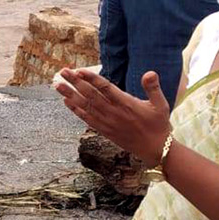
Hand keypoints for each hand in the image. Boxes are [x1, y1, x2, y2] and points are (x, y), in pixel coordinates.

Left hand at [55, 69, 171, 163]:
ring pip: (85, 106)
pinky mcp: (104, 130)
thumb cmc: (158, 125)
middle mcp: (114, 113)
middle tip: (62, 71)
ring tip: (57, 85)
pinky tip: (66, 102)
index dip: (91, 78)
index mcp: (126, 104)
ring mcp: (107, 122)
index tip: (79, 70)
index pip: (105, 88)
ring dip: (70, 95)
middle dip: (75, 82)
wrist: (155, 149)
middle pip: (90, 95)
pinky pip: (87, 119)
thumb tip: (150, 73)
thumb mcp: (161, 104)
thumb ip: (153, 88)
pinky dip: (76, 110)